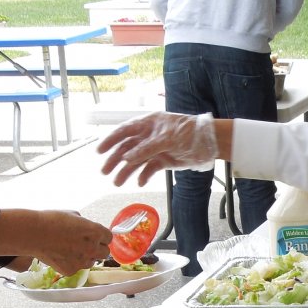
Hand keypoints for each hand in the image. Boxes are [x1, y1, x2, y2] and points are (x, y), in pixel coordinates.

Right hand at [30, 211, 111, 275]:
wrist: (32, 233)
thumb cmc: (50, 220)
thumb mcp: (72, 215)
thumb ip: (85, 224)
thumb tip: (87, 228)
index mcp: (95, 232)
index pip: (109, 237)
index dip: (102, 236)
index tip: (96, 236)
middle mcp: (92, 248)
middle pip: (104, 252)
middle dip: (97, 248)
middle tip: (85, 244)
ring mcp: (82, 261)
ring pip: (91, 262)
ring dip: (85, 257)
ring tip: (70, 249)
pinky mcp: (71, 270)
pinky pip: (77, 268)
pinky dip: (71, 263)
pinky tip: (61, 255)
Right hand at [97, 111, 219, 186]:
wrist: (209, 143)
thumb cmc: (188, 132)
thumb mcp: (165, 138)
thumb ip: (145, 148)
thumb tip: (125, 159)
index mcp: (147, 124)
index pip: (124, 131)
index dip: (110, 140)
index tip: (99, 151)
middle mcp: (149, 136)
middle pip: (127, 148)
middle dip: (115, 160)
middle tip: (105, 172)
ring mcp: (156, 149)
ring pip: (136, 161)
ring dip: (126, 171)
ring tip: (117, 183)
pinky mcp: (164, 161)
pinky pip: (149, 169)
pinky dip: (144, 176)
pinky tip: (139, 182)